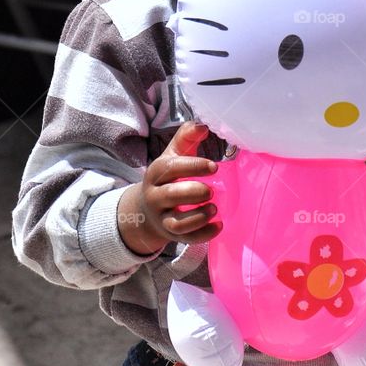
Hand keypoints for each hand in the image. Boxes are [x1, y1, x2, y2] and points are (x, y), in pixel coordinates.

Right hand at [117, 122, 220, 253]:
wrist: (146, 209)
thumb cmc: (167, 177)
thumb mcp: (172, 155)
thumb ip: (186, 138)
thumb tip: (204, 125)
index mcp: (156, 173)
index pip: (170, 168)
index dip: (193, 166)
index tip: (214, 167)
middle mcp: (155, 196)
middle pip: (171, 195)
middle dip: (194, 192)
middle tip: (211, 190)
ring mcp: (162, 218)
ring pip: (177, 223)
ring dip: (198, 217)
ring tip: (214, 208)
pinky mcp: (171, 235)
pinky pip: (186, 240)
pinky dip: (204, 234)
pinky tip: (219, 225)